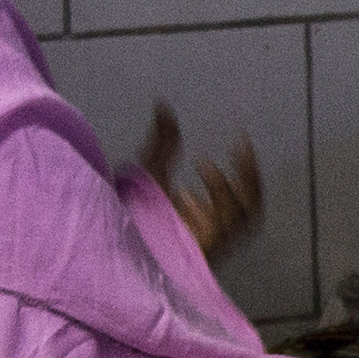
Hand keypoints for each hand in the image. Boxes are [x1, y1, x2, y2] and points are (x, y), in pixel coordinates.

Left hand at [132, 105, 265, 257]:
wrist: (108, 242)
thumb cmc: (127, 211)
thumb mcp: (148, 170)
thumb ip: (162, 141)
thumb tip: (163, 105)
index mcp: (204, 214)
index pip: (243, 196)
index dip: (248, 168)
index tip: (241, 139)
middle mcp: (211, 229)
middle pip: (251, 208)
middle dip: (250, 175)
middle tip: (241, 146)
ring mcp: (206, 242)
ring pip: (241, 218)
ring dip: (227, 189)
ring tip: (203, 165)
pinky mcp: (196, 252)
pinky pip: (218, 229)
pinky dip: (206, 209)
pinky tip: (186, 189)